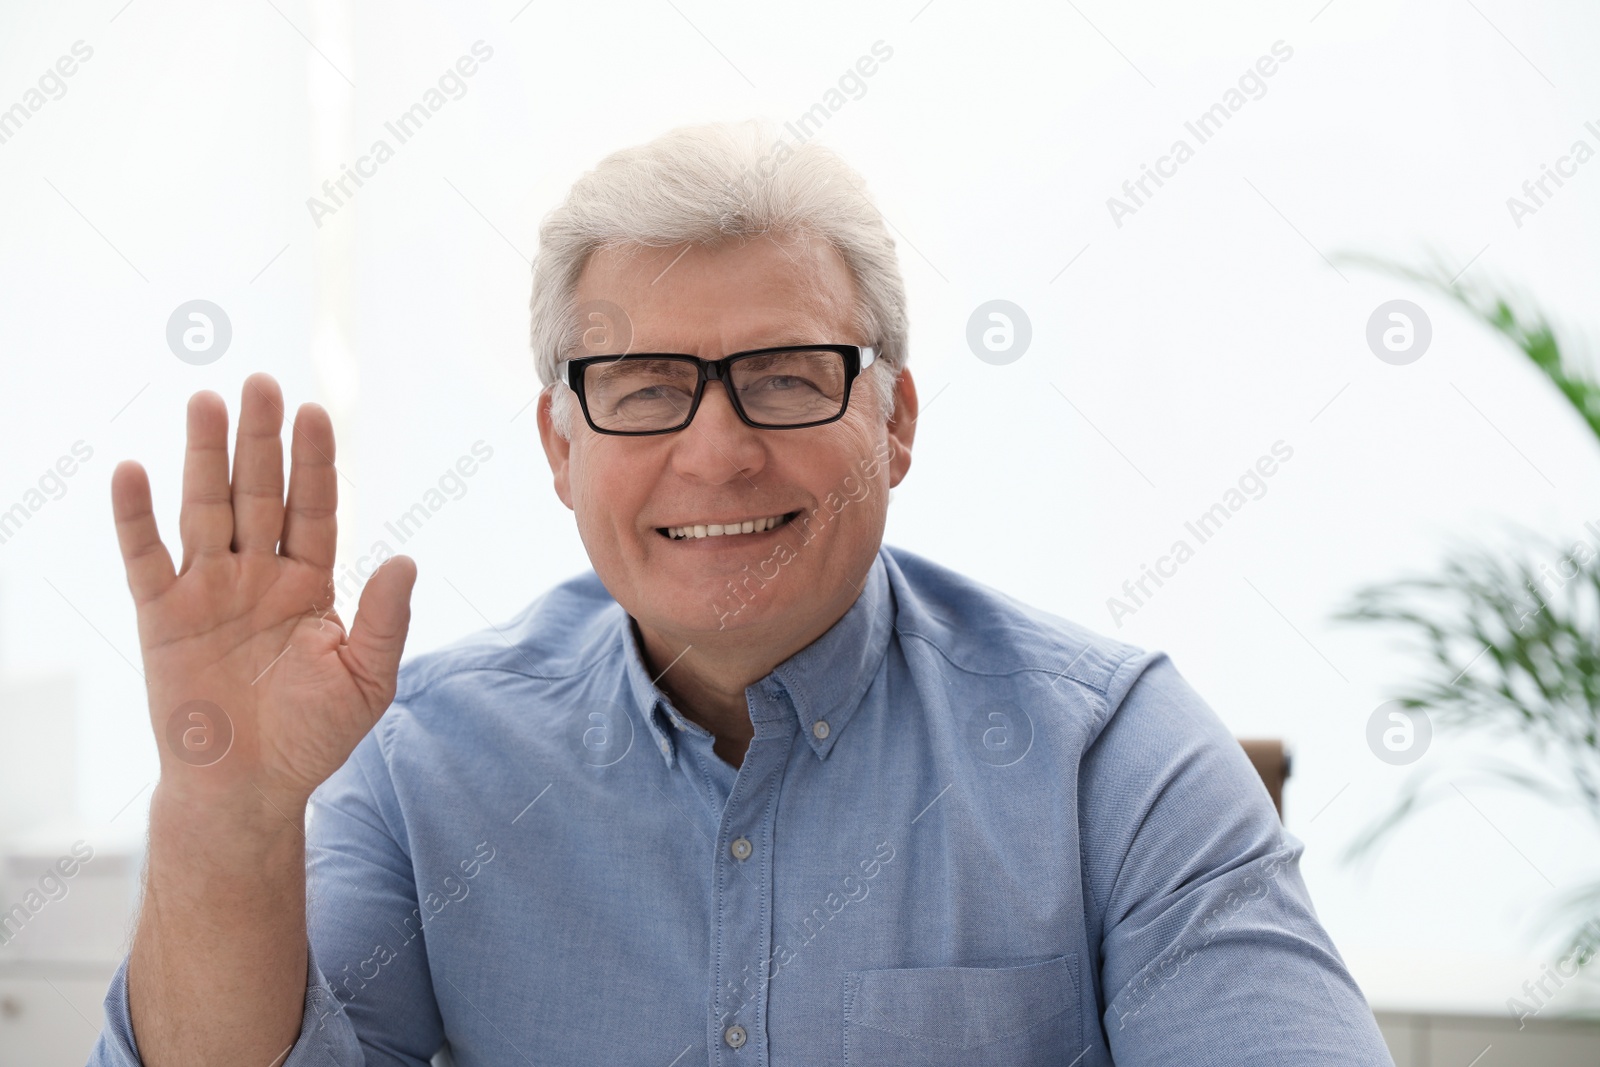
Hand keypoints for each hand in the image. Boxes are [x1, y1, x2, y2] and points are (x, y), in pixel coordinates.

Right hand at [111, 372, 415, 813]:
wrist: (248, 791)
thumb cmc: (312, 737)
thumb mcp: (367, 679)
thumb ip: (384, 618)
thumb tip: (407, 559)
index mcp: (312, 584)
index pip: (315, 508)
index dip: (315, 462)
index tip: (316, 412)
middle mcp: (259, 575)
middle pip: (260, 494)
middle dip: (261, 440)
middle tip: (261, 382)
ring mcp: (208, 590)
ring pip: (206, 509)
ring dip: (205, 457)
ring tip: (207, 401)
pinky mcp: (162, 615)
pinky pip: (146, 558)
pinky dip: (135, 517)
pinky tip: (132, 470)